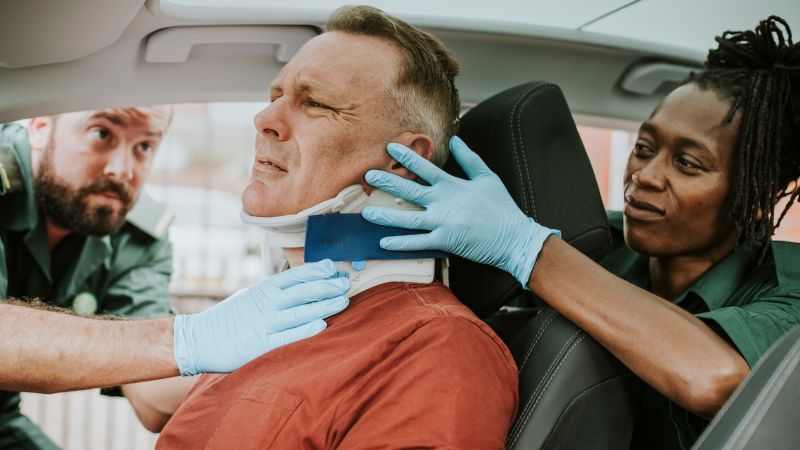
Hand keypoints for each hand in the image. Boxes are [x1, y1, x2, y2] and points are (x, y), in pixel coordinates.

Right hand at [173, 259, 348, 375]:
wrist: (199, 339)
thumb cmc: (230, 317)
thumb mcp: (252, 296)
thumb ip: (276, 290)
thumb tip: (305, 282)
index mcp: (264, 288)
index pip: (295, 275)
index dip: (316, 270)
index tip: (334, 267)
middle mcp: (266, 303)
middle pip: (302, 291)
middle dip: (327, 286)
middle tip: (346, 283)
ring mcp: (264, 324)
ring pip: (299, 312)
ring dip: (323, 305)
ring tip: (343, 301)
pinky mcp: (261, 345)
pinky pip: (287, 337)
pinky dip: (305, 330)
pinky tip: (321, 326)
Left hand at [362, 136, 558, 286]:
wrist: (514, 238)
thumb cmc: (502, 208)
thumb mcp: (487, 177)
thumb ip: (469, 159)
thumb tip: (455, 140)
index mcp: (453, 185)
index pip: (425, 167)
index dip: (407, 156)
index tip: (390, 147)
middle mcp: (444, 202)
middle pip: (409, 189)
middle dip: (387, 181)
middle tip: (367, 175)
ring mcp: (443, 222)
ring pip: (407, 218)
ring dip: (385, 215)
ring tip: (366, 212)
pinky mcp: (445, 241)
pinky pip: (418, 243)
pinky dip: (400, 243)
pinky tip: (383, 242)